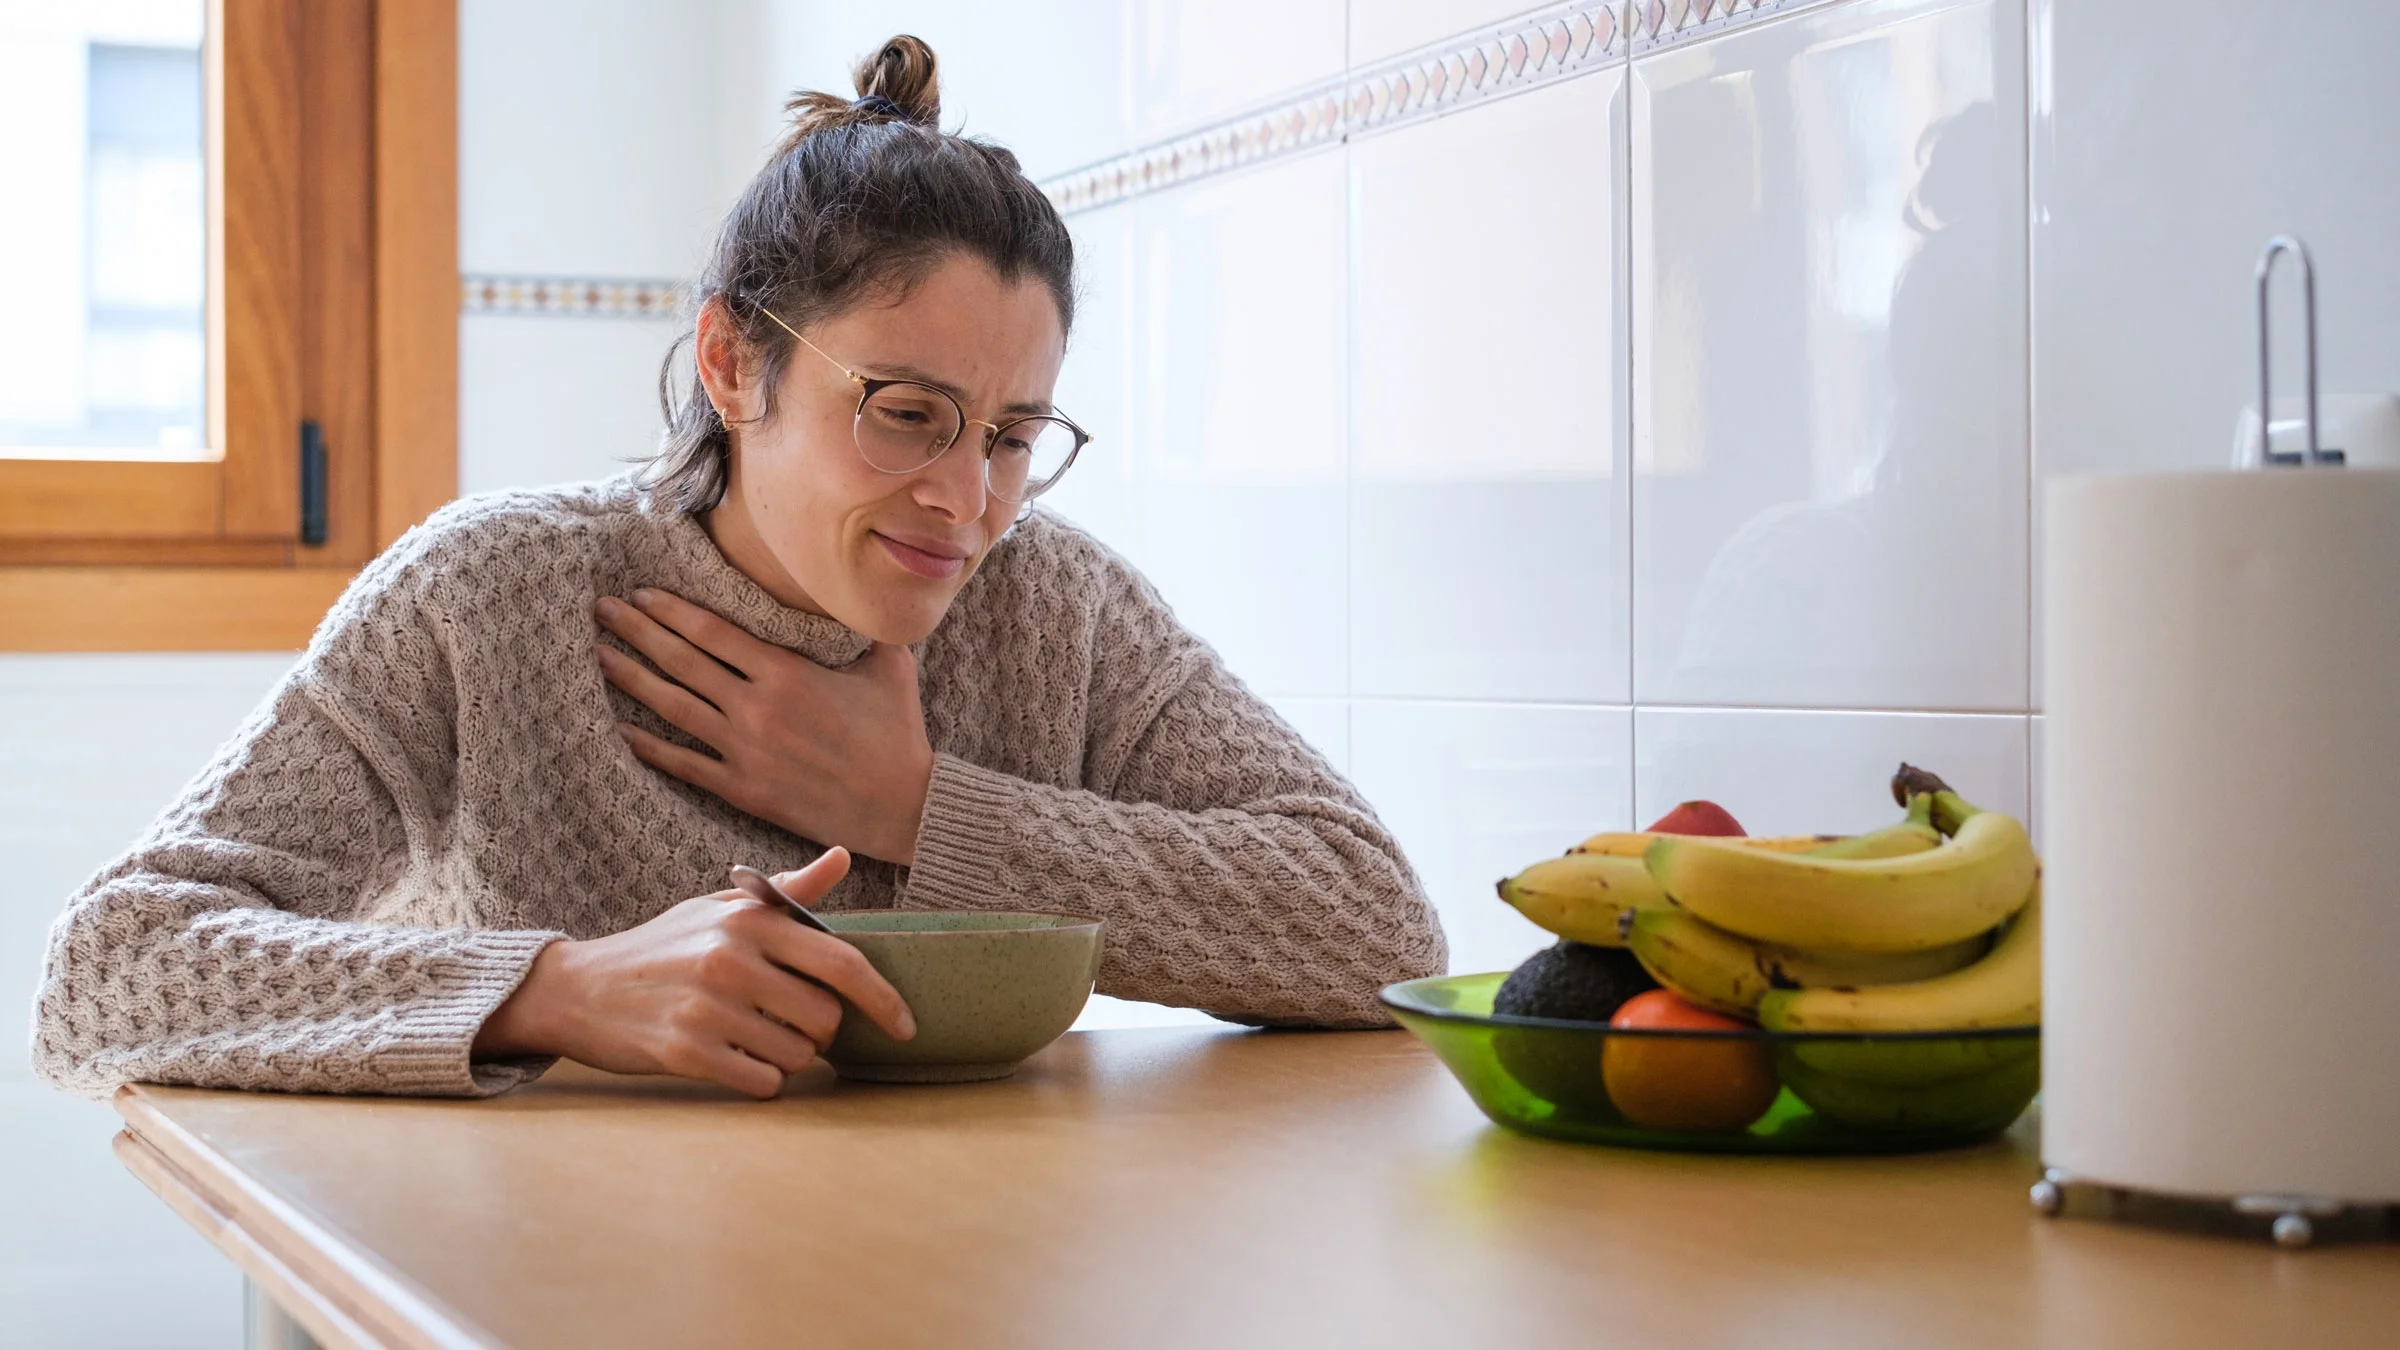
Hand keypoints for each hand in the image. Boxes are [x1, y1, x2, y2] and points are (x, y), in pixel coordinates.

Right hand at [473, 848, 915, 1098]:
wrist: (578, 988)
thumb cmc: (661, 947)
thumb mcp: (719, 907)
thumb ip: (787, 892)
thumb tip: (844, 856)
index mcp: (750, 920)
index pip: (843, 962)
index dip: (885, 999)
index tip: (906, 1026)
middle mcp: (732, 959)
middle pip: (826, 1019)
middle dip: (818, 1032)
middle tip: (785, 1023)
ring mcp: (708, 1007)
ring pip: (797, 1056)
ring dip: (786, 1058)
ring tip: (747, 1036)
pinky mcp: (685, 1051)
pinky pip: (762, 1083)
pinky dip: (759, 1080)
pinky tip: (731, 1061)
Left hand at [595, 587, 935, 863]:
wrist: (901, 807)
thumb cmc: (898, 733)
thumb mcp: (890, 665)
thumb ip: (865, 626)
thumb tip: (864, 586)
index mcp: (786, 673)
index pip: (712, 632)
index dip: (672, 610)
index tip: (643, 593)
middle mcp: (757, 708)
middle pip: (681, 662)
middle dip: (637, 631)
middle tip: (603, 609)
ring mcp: (745, 751)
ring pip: (674, 708)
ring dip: (632, 679)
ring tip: (600, 655)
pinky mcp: (744, 789)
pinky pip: (685, 764)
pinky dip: (650, 747)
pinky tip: (621, 729)